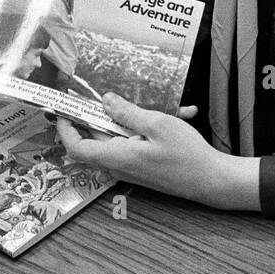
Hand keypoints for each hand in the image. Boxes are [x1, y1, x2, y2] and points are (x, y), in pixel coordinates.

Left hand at [55, 92, 259, 208]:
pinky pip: (131, 143)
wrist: (211, 181)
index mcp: (117, 157)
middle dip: (92, 115)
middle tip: (97, 92)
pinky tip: (173, 113)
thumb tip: (105, 101)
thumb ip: (128, 113)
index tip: (63, 108)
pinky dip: (141, 128)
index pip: (76, 148)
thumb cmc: (186, 154)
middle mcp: (119, 165)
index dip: (65, 129)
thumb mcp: (157, 124)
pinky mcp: (141, 166)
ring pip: (114, 139)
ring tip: (140, 99)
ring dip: (123, 119)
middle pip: (93, 140)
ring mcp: (130, 168)